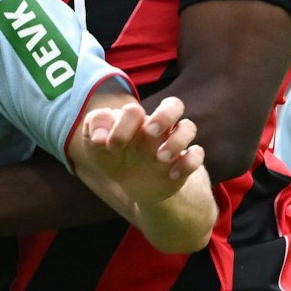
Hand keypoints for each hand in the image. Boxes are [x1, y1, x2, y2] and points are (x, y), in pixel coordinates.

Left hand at [78, 97, 206, 206]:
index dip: (123, 124)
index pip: (134, 110)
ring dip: (176, 140)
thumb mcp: (97, 148)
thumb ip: (93, 134)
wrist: (133, 186)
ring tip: (160, 157)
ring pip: (188, 127)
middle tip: (149, 131)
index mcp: (135, 120)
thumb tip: (99, 136)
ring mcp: (172, 144)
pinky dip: (188, 163)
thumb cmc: (114, 158)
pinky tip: (172, 175)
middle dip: (163, 115)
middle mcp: (157, 128)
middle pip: (174, 105)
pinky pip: (197, 155)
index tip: (111, 146)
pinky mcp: (184, 163)